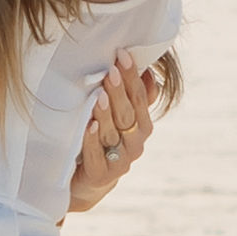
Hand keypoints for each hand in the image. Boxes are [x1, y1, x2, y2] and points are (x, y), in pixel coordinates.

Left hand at [63, 51, 173, 217]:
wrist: (88, 180)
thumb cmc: (104, 140)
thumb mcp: (120, 118)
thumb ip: (135, 98)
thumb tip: (148, 72)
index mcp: (142, 126)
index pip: (140, 98)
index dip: (132, 76)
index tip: (122, 54)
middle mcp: (135, 144)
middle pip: (128, 114)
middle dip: (120, 91)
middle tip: (110, 70)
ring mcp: (120, 161)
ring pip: (113, 134)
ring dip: (106, 113)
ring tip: (99, 95)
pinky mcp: (101, 175)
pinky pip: (96, 157)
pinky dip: (92, 140)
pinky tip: (88, 126)